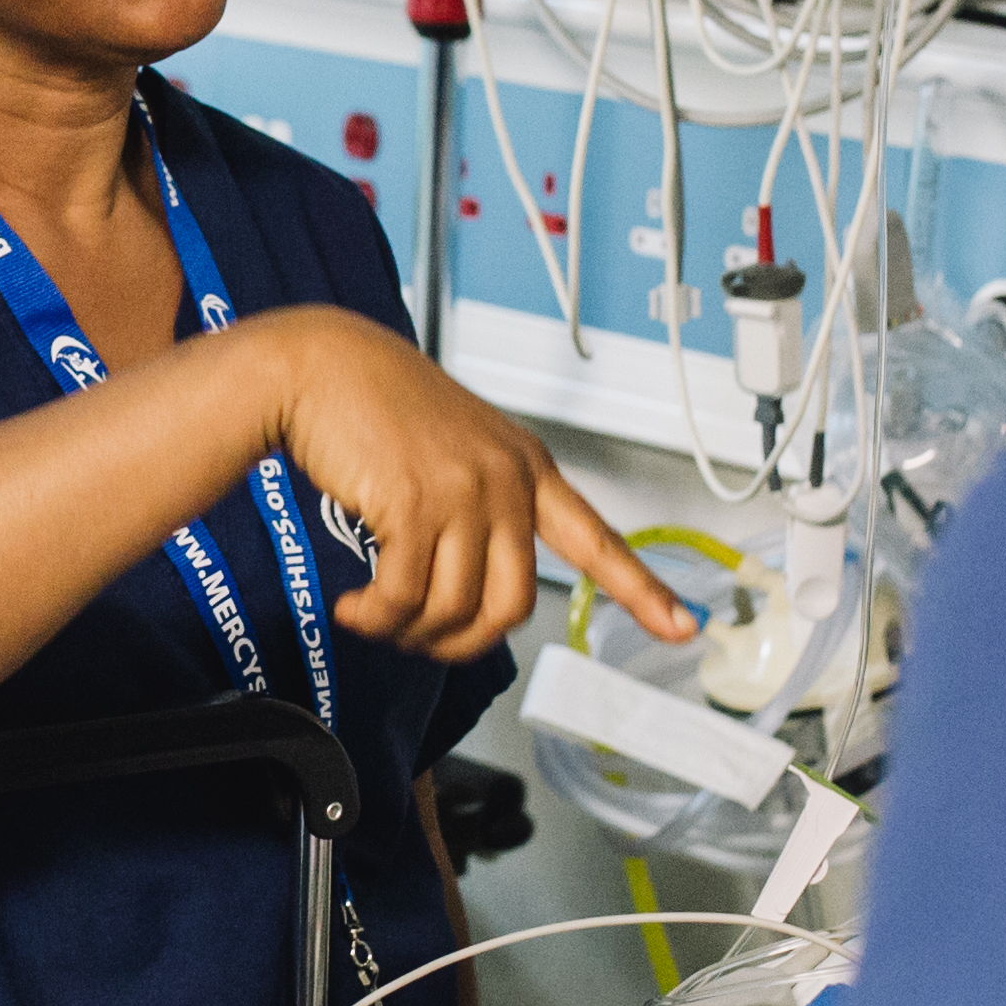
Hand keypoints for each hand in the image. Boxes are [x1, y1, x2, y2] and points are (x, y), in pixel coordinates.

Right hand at [249, 311, 695, 664]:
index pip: (597, 539)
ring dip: (408, 633)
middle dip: (460, 641)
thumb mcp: (454, 448)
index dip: (642, 590)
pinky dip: (375, 617)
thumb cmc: (376, 405)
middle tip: (420, 638)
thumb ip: (480, 507)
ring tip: (374, 617)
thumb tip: (468, 591)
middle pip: (511, 605)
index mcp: (526, 466)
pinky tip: (354, 606)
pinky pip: (403, 598)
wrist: (321, 364)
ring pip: (455, 610)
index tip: (684, 627)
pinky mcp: (413, 503)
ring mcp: (464, 491)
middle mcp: (506, 480)